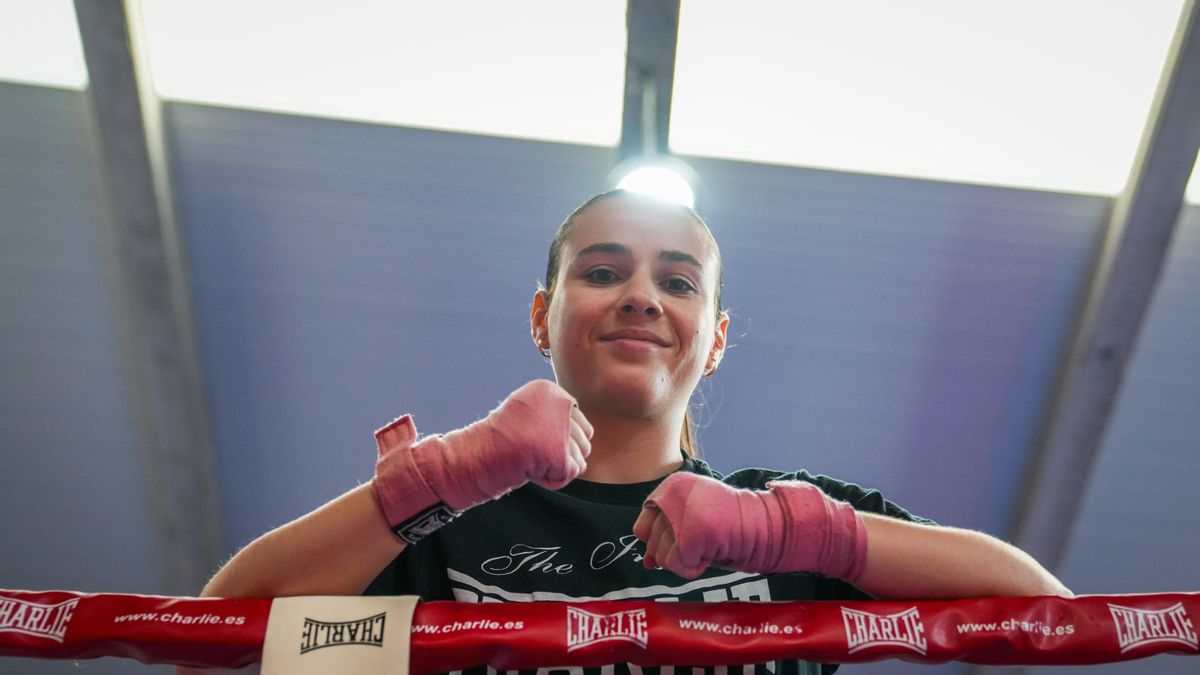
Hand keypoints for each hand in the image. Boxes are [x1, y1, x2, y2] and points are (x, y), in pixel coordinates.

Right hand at [373, 380, 591, 540]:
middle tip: (533, 453)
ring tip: (532, 459)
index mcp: (551, 390)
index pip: (583, 425)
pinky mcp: (559, 453)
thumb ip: (554, 415)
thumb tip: (588, 433)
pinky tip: (532, 470)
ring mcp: (560, 429)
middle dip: (562, 456)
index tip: (534, 441)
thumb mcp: (528, 414)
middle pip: (585, 443)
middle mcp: (559, 404)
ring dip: (558, 467)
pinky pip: (571, 474)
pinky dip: (554, 479)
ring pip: (581, 459)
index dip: (561, 442)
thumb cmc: (500, 439)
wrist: (477, 454)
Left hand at [633, 472, 866, 580]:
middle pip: (650, 544)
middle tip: (703, 541)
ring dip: (687, 560)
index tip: (687, 537)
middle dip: (674, 552)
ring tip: (711, 543)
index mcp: (672, 485)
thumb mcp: (693, 516)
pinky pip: (678, 567)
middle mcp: (673, 495)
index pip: (641, 525)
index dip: (660, 540)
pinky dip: (696, 568)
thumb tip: (646, 561)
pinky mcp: (691, 537)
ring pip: (662, 557)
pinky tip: (714, 552)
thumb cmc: (731, 524)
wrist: (766, 524)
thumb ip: (665, 531)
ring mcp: (681, 515)